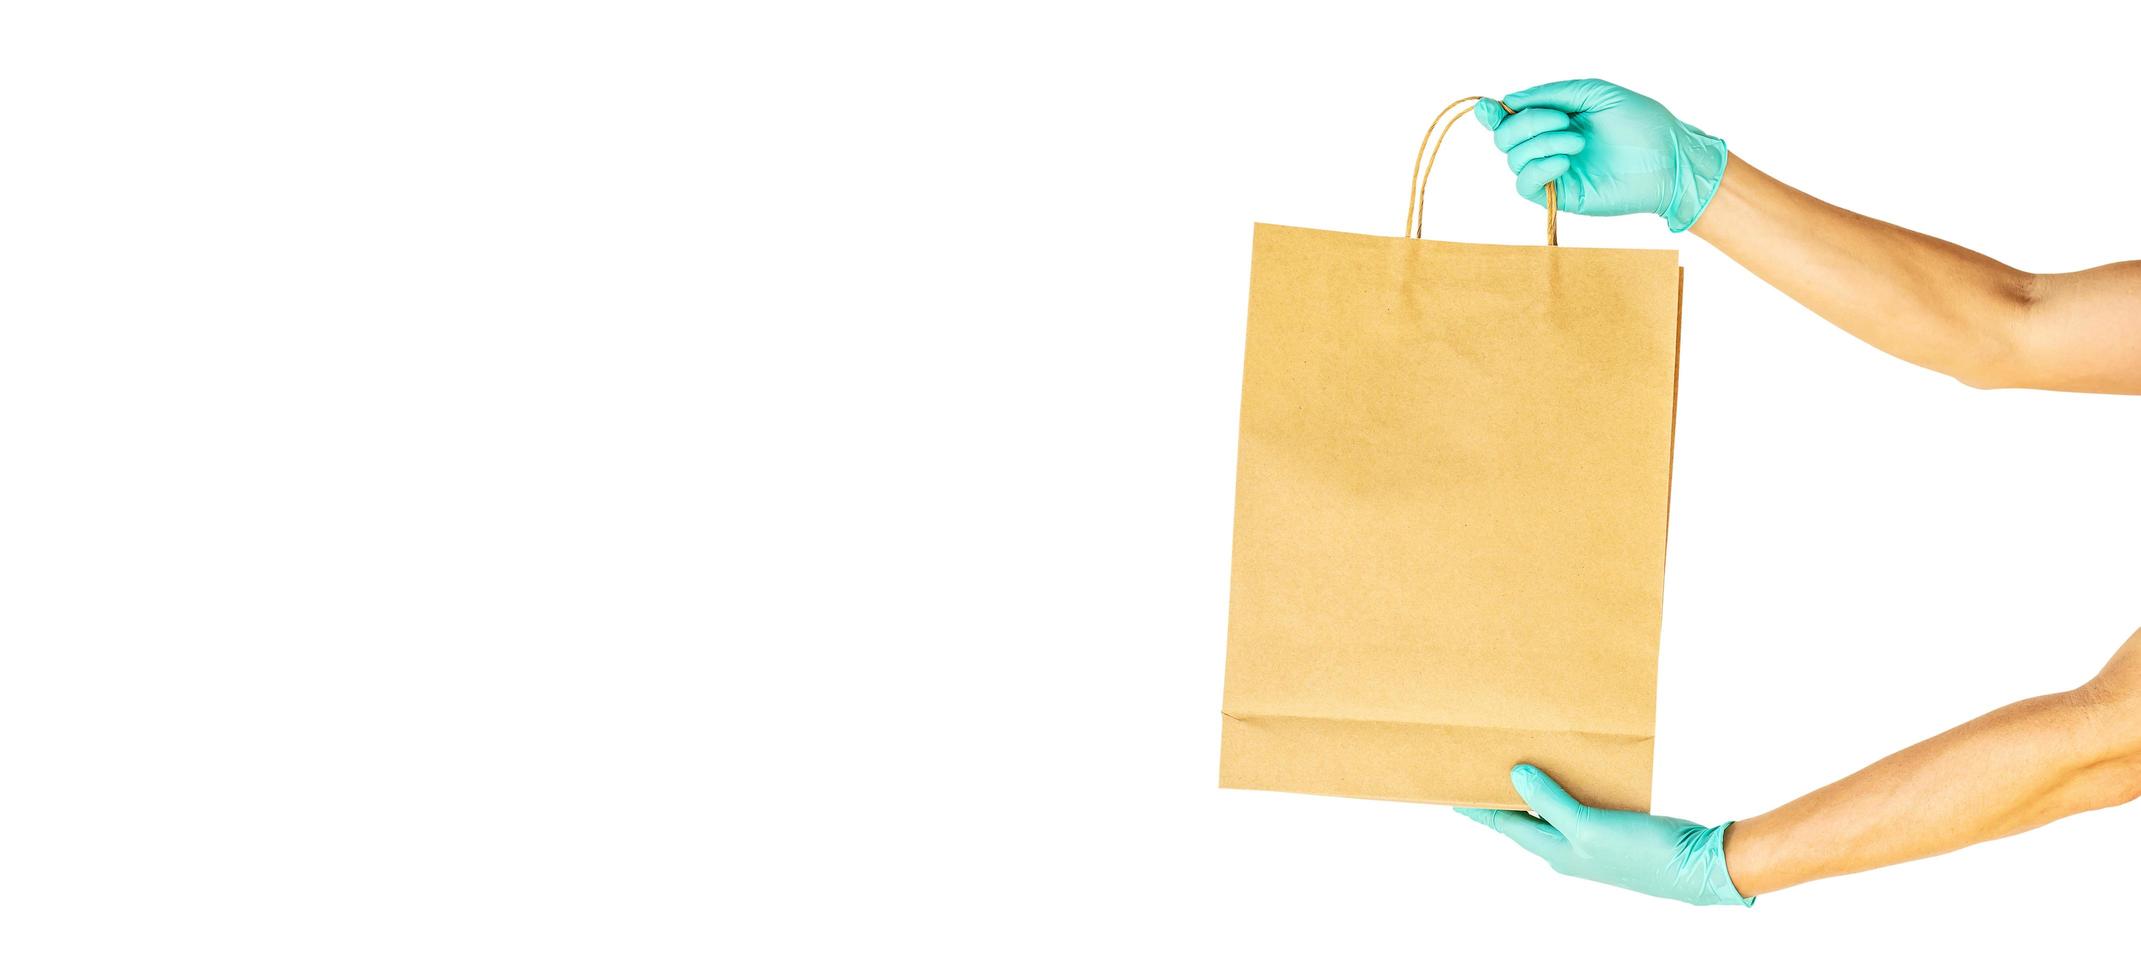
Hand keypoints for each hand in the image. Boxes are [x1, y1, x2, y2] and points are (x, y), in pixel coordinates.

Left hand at [1455, 764, 1752, 905]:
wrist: (1700, 866)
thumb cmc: (1644, 854)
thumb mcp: (1589, 827)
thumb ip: (1550, 801)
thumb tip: (1514, 777)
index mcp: (1554, 851)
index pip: (1503, 823)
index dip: (1475, 806)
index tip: (1448, 788)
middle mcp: (1567, 847)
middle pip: (1522, 816)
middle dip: (1499, 793)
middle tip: (1478, 765)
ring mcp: (1591, 839)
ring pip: (1550, 808)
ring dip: (1532, 787)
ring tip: (1514, 759)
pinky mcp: (1613, 828)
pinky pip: (1578, 803)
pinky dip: (1565, 785)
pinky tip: (1566, 766)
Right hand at [1472, 79, 1727, 232]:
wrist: (1670, 159)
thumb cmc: (1642, 124)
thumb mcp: (1595, 93)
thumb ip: (1552, 94)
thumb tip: (1508, 102)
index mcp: (1555, 119)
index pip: (1509, 118)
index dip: (1493, 113)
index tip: (1492, 108)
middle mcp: (1549, 144)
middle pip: (1504, 137)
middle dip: (1526, 123)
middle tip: (1565, 120)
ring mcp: (1553, 171)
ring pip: (1513, 159)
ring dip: (1542, 142)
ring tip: (1578, 142)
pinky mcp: (1560, 195)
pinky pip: (1525, 184)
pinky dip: (1539, 167)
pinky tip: (1566, 160)